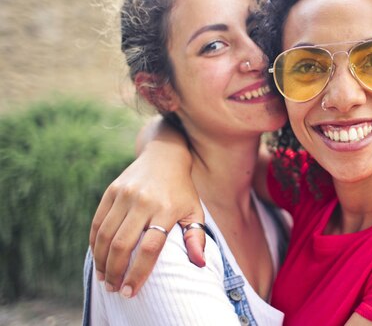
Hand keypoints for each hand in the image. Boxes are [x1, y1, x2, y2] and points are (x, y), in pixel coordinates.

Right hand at [89, 120, 203, 297]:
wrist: (164, 156)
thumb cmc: (182, 191)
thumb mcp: (195, 211)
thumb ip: (196, 237)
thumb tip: (199, 264)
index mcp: (166, 209)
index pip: (149, 248)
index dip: (138, 273)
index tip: (131, 291)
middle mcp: (143, 201)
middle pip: (122, 245)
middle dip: (115, 272)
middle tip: (114, 289)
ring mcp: (125, 195)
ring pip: (106, 235)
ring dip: (101, 261)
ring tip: (104, 278)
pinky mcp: (111, 191)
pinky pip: (97, 222)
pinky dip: (95, 243)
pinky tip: (98, 258)